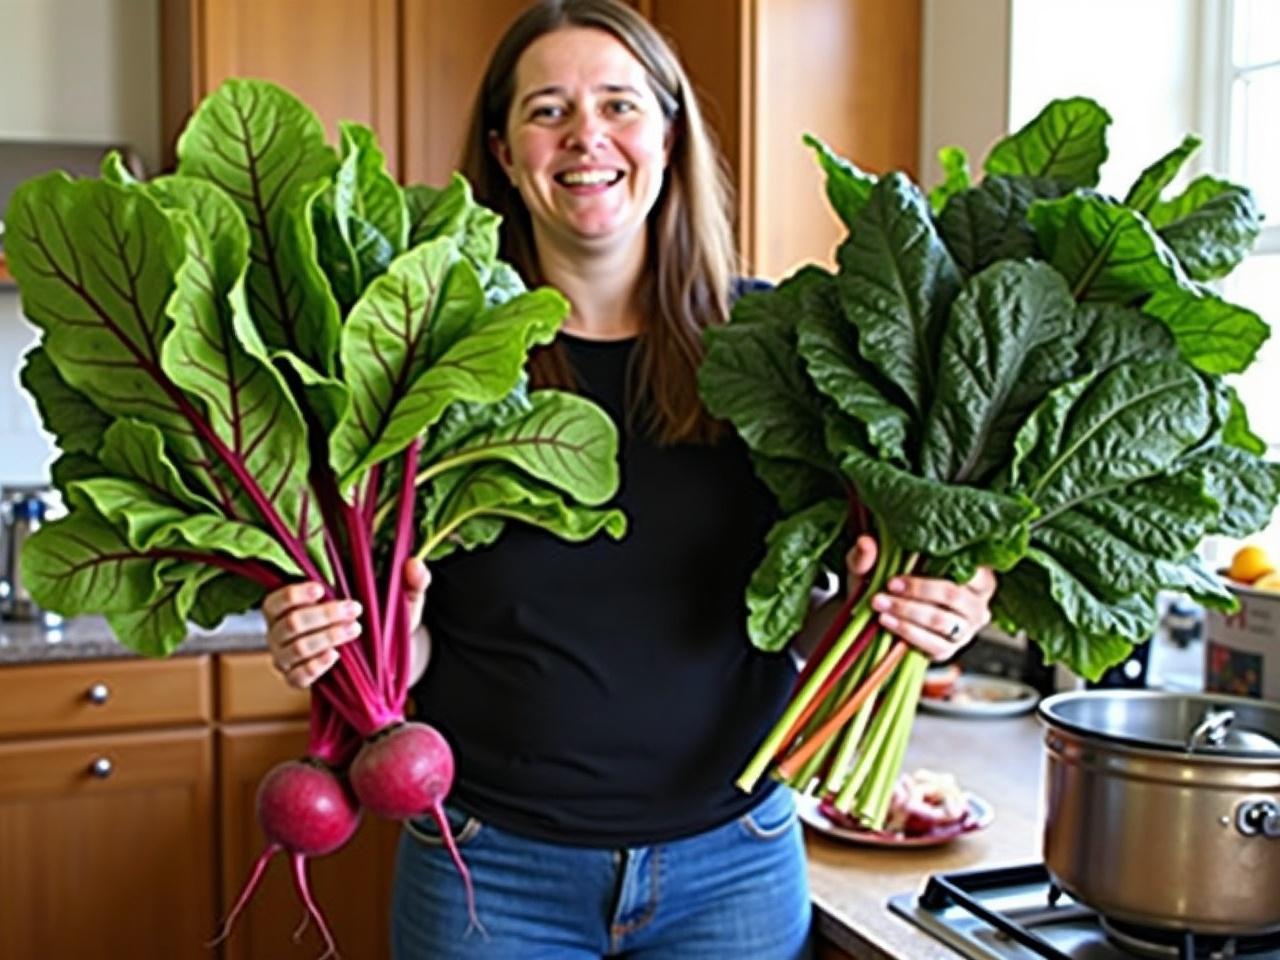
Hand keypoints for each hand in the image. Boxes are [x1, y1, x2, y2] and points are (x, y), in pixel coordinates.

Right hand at [262, 558, 430, 688]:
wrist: (387, 655)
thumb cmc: (383, 619)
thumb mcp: (400, 599)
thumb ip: (411, 581)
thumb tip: (415, 565)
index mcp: (293, 603)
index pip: (276, 600)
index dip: (293, 594)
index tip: (321, 589)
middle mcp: (282, 629)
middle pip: (287, 624)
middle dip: (323, 616)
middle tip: (355, 611)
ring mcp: (287, 656)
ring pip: (293, 650)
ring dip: (326, 638)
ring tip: (353, 631)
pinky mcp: (298, 678)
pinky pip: (296, 677)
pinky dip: (314, 667)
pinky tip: (335, 657)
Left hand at [845, 535, 995, 661]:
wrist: (876, 615)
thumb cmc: (885, 582)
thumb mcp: (873, 563)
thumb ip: (868, 553)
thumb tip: (865, 543)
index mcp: (973, 575)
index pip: (973, 569)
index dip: (945, 564)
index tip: (914, 561)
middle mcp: (976, 603)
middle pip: (954, 595)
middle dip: (919, 590)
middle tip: (890, 585)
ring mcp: (965, 630)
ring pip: (942, 620)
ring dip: (908, 611)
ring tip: (881, 603)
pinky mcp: (949, 650)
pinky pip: (934, 644)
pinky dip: (908, 631)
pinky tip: (887, 621)